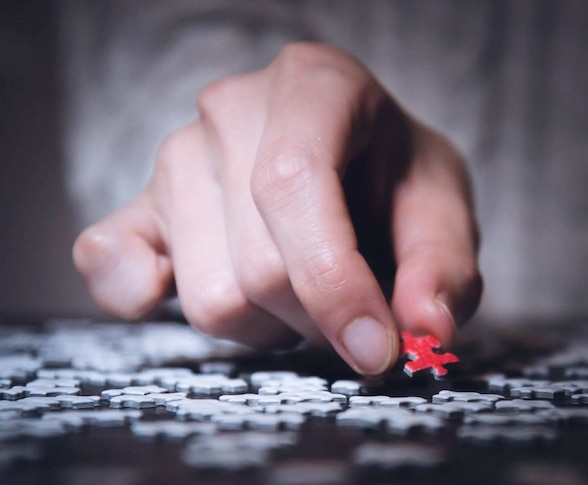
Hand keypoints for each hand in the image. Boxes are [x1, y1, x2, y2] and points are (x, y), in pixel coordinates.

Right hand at [73, 43, 481, 375]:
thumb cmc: (398, 182)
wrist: (356, 164)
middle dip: (322, 318)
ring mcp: (177, 156)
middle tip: (359, 309)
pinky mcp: (140, 206)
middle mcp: (232, 108)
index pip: (294, 183)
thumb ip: (443, 268)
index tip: (377, 348)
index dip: (333, 281)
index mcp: (314, 83)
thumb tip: (424, 329)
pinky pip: (109, 263)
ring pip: (210, 296)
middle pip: (259, 264)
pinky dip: (144, 295)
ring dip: (273, 326)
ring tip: (306, 290)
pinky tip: (200, 288)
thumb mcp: (443, 211)